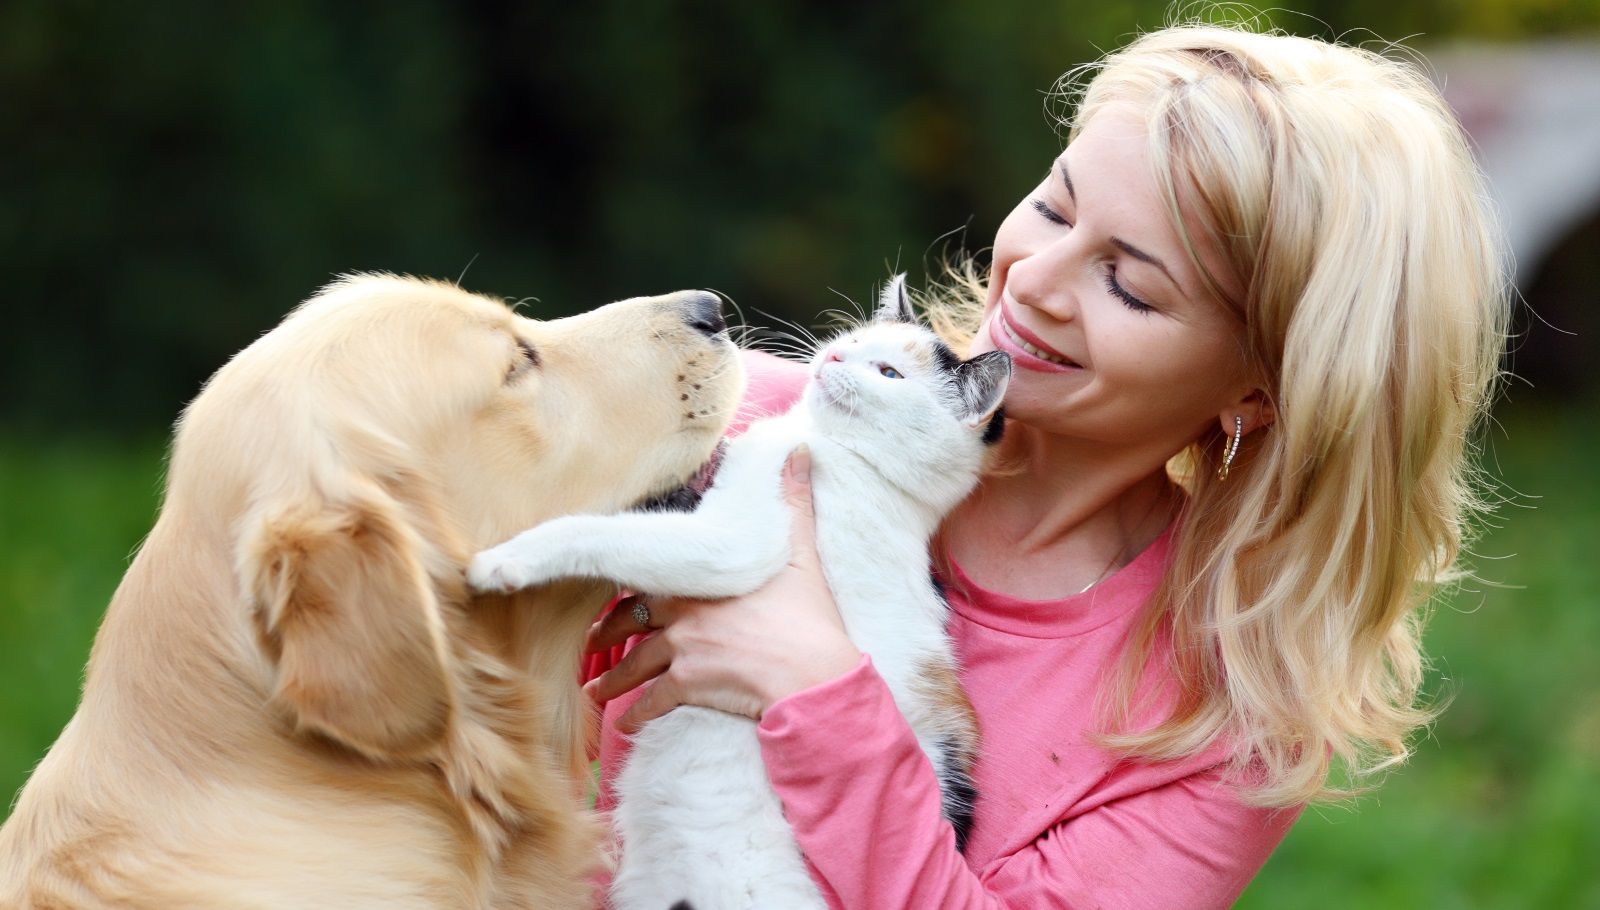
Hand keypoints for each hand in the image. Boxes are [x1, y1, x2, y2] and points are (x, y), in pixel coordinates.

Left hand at [583, 447, 861, 731]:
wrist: (815, 674)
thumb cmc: (810, 616)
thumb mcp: (801, 553)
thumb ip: (792, 503)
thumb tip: (797, 452)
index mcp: (702, 581)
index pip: (651, 581)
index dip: (630, 589)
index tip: (614, 596)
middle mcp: (684, 613)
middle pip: (631, 622)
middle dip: (608, 634)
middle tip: (592, 643)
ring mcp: (683, 650)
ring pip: (634, 665)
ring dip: (611, 679)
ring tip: (594, 691)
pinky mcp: (689, 686)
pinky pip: (650, 703)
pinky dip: (634, 716)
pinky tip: (625, 726)